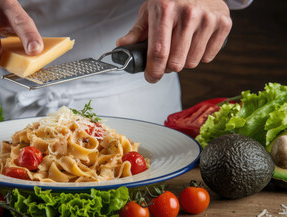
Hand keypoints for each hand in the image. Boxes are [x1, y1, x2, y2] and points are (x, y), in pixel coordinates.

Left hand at [116, 0, 231, 82]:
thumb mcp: (150, 9)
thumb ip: (137, 31)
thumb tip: (121, 47)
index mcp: (165, 10)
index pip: (158, 52)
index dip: (153, 71)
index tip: (151, 77)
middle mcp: (188, 14)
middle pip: (176, 62)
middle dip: (167, 67)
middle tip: (165, 60)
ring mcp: (208, 18)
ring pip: (192, 62)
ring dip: (184, 62)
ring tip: (180, 48)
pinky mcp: (224, 23)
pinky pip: (209, 57)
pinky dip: (200, 56)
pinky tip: (195, 42)